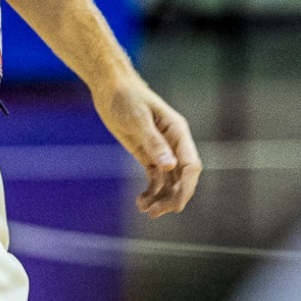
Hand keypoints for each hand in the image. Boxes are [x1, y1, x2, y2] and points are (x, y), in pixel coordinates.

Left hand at [91, 68, 201, 216]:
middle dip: (172, 197)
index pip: (190, 165)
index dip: (187, 187)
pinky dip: (151, 192)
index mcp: (178, 132)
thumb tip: (170, 166)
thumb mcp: (138, 118)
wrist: (110, 87)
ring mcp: (162, 150)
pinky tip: (141, 202)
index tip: (177, 204)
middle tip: (155, 212)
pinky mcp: (148, 155)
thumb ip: (154, 142)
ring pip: (169, 182)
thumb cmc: (126, 97)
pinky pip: (155, 179)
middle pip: (182, 178)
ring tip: (145, 210)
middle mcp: (174, 144)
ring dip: (161, 198)